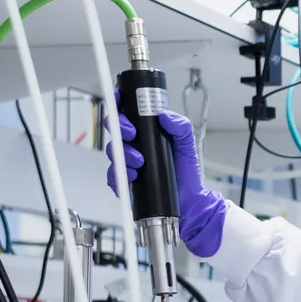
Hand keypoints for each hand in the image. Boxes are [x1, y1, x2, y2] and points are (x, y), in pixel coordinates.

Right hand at [104, 111, 228, 255]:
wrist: (188, 201)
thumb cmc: (186, 173)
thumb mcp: (187, 144)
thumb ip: (181, 126)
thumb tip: (165, 115)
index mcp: (147, 133)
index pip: (127, 114)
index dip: (118, 103)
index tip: (119, 100)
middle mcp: (134, 146)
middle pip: (115, 129)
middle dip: (120, 128)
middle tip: (132, 134)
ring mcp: (127, 163)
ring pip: (113, 151)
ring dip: (124, 154)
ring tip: (140, 161)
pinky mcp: (124, 182)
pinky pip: (113, 175)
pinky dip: (120, 174)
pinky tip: (133, 176)